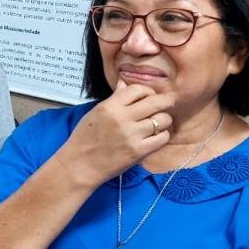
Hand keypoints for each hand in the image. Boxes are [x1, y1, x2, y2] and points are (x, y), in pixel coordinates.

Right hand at [57, 81, 174, 186]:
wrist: (80, 164)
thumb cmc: (85, 138)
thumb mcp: (96, 113)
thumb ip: (114, 98)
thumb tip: (125, 84)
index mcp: (110, 106)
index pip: (138, 89)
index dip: (147, 91)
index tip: (149, 96)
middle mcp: (122, 118)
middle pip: (156, 102)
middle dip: (166, 100)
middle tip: (168, 102)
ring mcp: (132, 135)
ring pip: (163, 119)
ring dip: (163, 120)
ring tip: (157, 123)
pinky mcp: (139, 151)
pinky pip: (162, 138)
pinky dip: (162, 135)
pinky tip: (155, 136)